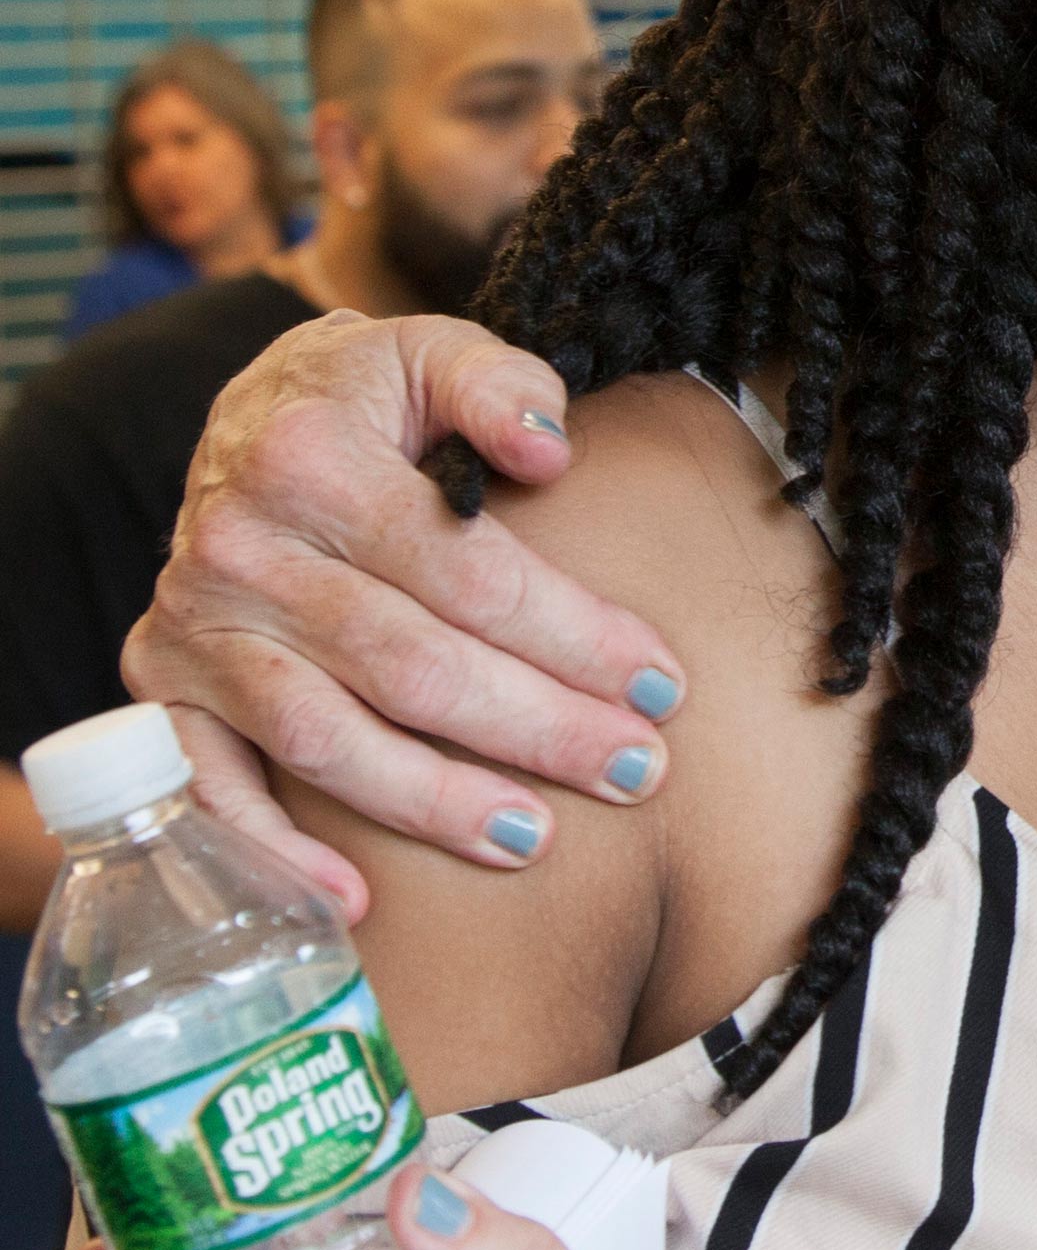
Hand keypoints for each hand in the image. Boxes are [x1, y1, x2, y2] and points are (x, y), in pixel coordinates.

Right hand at [117, 312, 683, 911]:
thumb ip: (499, 384)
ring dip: (433, 800)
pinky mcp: (162, 685)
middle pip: (409, 664)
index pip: (465, 570)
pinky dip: (272, 851)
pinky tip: (353, 897)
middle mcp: (239, 548)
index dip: (571, 632)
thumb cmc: (371, 397)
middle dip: (534, 727)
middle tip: (635, 769)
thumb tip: (550, 444)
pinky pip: (207, 786)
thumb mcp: (434, 351)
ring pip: (323, 736)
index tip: (662, 682)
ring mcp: (194, 626)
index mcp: (312, 458)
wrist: (251, 416)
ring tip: (536, 838)